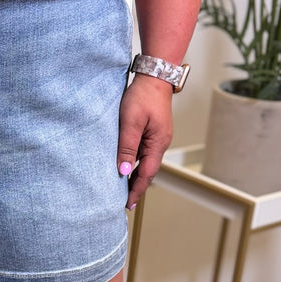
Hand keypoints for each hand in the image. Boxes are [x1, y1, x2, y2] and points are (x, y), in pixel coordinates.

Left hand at [117, 73, 173, 209]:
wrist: (154, 76)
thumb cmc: (143, 96)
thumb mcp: (130, 122)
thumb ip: (126, 148)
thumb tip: (122, 172)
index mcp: (158, 144)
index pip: (146, 175)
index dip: (136, 191)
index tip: (127, 205)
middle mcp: (160, 144)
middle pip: (147, 172)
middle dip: (135, 187)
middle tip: (123, 202)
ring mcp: (156, 138)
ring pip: (144, 163)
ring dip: (134, 176)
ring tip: (121, 189)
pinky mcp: (151, 132)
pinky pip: (142, 153)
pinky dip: (133, 163)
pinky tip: (124, 167)